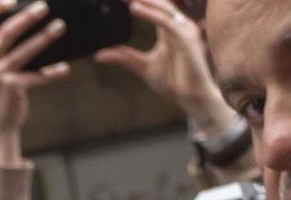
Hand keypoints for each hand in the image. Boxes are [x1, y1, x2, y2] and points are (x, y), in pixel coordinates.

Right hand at [0, 0, 71, 163]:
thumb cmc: (3, 89)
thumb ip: (4, 48)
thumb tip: (30, 21)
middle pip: (5, 32)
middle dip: (25, 17)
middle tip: (44, 7)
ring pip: (23, 52)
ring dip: (44, 38)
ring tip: (60, 27)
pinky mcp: (11, 89)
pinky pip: (35, 77)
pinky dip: (51, 73)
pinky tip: (64, 69)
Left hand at [94, 0, 237, 131]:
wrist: (192, 98)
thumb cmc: (173, 82)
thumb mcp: (142, 66)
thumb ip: (123, 57)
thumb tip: (98, 55)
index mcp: (169, 29)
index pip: (153, 7)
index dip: (138, 0)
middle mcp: (179, 26)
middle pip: (159, 3)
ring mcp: (184, 30)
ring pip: (162, 8)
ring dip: (144, 0)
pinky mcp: (187, 39)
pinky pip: (166, 22)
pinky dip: (150, 14)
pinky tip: (135, 8)